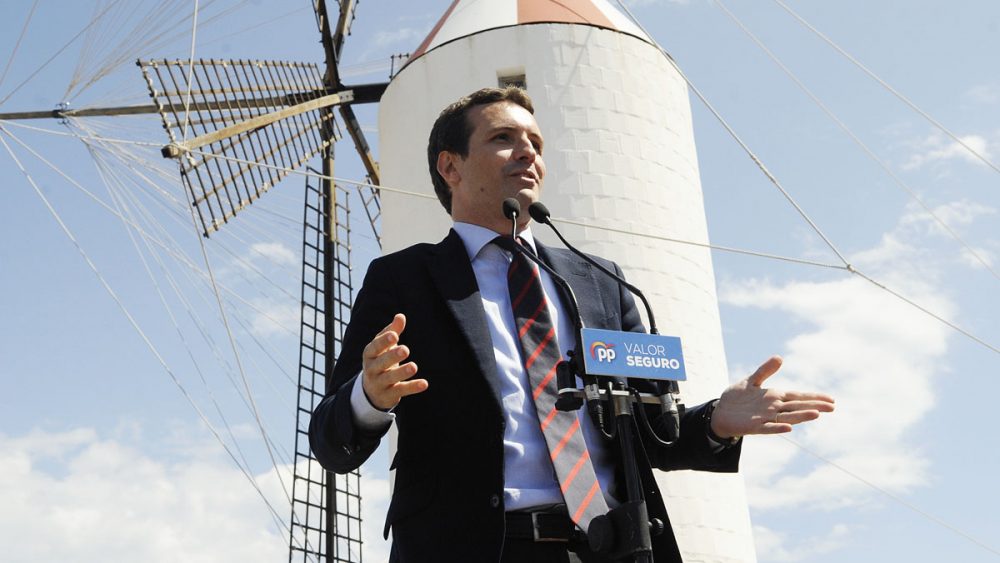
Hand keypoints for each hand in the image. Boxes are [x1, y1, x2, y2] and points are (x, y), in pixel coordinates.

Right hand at [361, 314, 427, 409]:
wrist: (371, 391)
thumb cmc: (380, 361)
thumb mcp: (384, 347)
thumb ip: (392, 331)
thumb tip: (400, 316)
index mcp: (370, 354)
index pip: (375, 347)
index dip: (383, 341)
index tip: (394, 335)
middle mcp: (371, 369)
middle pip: (381, 363)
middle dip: (392, 356)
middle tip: (405, 349)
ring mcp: (378, 383)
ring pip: (390, 378)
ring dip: (402, 372)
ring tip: (414, 366)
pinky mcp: (388, 395)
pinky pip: (400, 390)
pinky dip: (412, 387)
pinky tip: (424, 383)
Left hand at [710, 356, 834, 438]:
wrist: (720, 412)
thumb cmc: (737, 398)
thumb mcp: (751, 381)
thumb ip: (765, 371)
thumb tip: (780, 358)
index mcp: (775, 397)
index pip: (798, 397)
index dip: (814, 397)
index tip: (831, 399)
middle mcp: (774, 408)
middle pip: (798, 407)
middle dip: (814, 406)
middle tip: (833, 407)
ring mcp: (766, 418)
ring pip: (787, 417)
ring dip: (801, 416)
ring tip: (817, 414)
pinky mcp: (754, 427)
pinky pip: (768, 428)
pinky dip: (778, 428)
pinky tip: (789, 428)